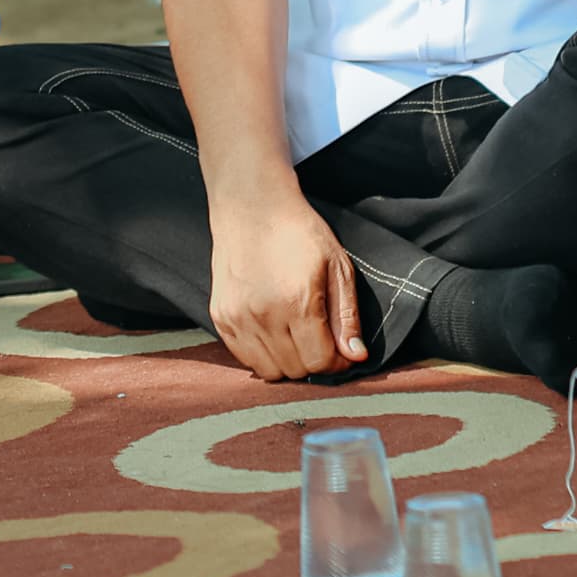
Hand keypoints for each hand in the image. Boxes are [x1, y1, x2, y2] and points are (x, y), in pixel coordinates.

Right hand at [209, 188, 367, 381]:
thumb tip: (355, 356)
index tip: (340, 351)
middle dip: (314, 360)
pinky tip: (274, 331)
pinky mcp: (221, 317)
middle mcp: (264, 315)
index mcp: (297, 302)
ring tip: (296, 334)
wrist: (252, 206)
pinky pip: (246, 358)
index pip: (319, 362)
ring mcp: (238, 318)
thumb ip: (347, 316)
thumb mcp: (337, 266)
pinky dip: (264, 354)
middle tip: (319, 338)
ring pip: (270, 370)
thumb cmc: (298, 232)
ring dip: (289, 361)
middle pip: (296, 370)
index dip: (336, 361)